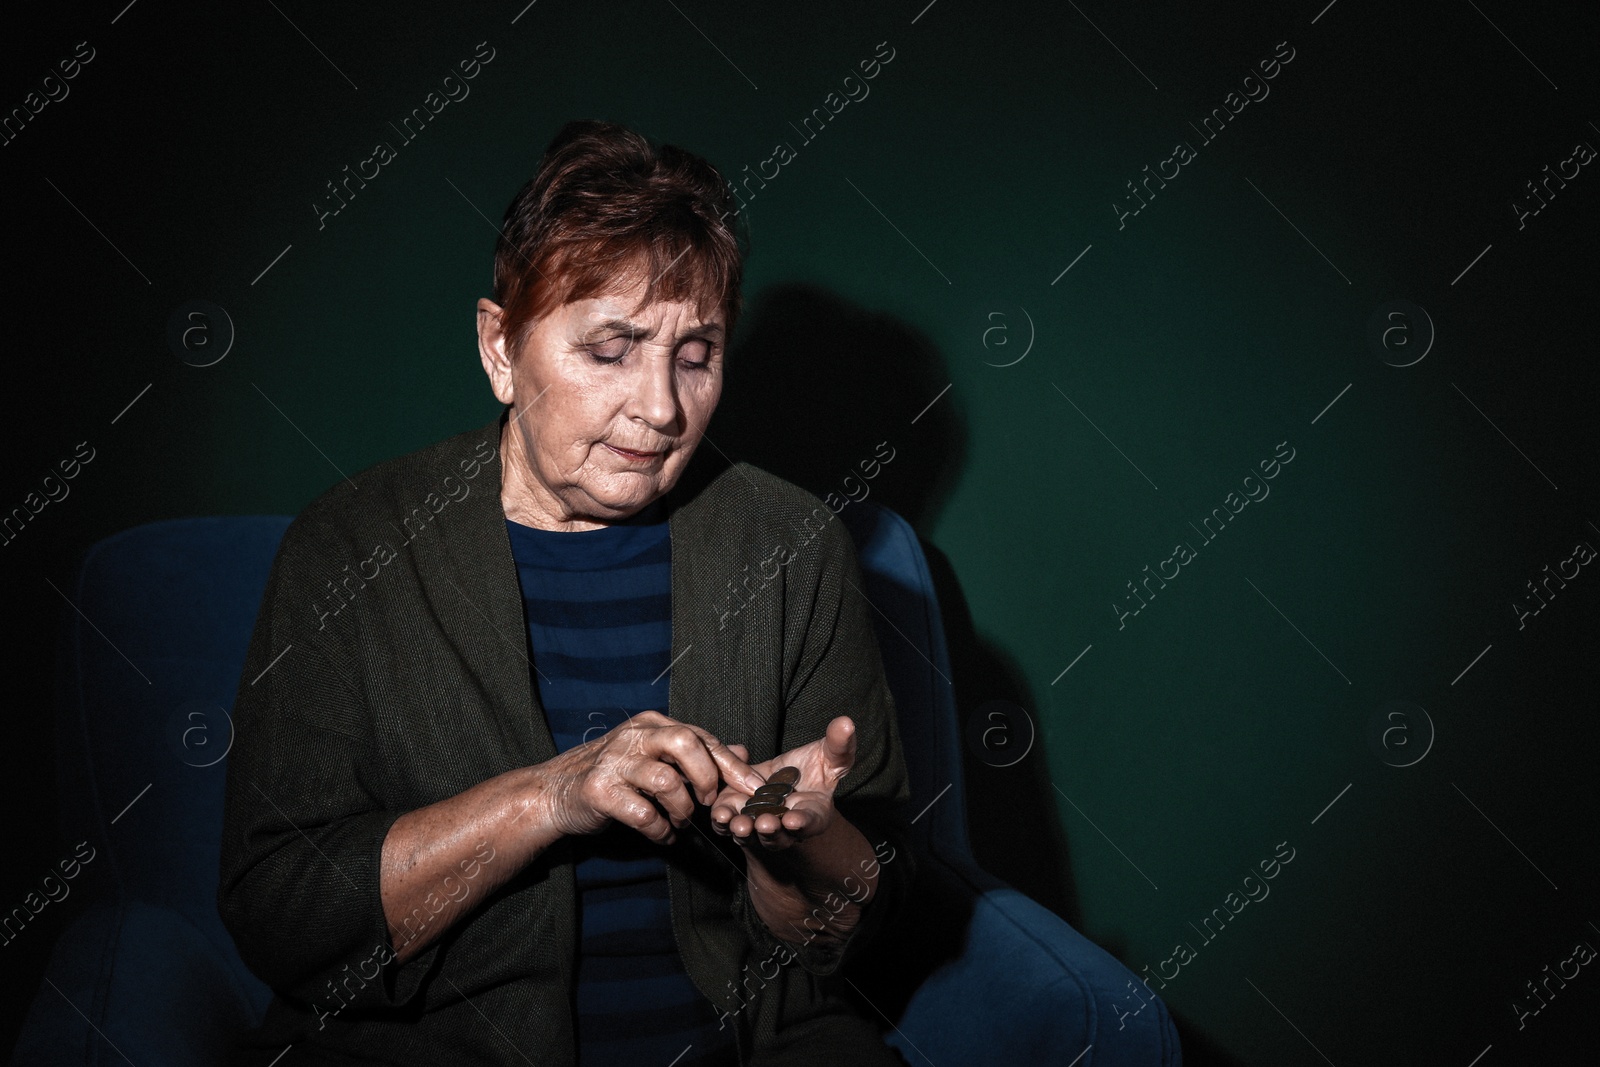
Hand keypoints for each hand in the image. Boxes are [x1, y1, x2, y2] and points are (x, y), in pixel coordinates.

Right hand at [534, 710, 759, 845]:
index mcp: (653, 724)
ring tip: (680, 823)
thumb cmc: (615, 775)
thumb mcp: (657, 758)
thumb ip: (699, 755)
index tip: (757, 789)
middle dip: (707, 776)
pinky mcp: (599, 791)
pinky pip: (642, 814)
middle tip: (709, 802)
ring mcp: (614, 762)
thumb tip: (743, 753)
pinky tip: (661, 835)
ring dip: (681, 810)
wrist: (556, 792)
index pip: (702, 738)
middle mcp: (634, 736)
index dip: (732, 766)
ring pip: (666, 781)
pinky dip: (659, 830)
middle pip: (686, 743)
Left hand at [709, 715, 857, 854]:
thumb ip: (839, 745)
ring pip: (750, 834)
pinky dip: (722, 821)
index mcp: (812, 815)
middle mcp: (785, 827)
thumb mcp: (830, 757)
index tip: (795, 820)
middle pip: (777, 835)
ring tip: (739, 824)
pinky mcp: (736, 816)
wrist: (787, 779)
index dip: (803, 822)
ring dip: (743, 830)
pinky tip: (720, 812)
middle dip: (770, 830)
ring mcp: (758, 824)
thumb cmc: (814, 770)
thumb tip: (847, 722)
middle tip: (764, 823)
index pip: (809, 822)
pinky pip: (726, 825)